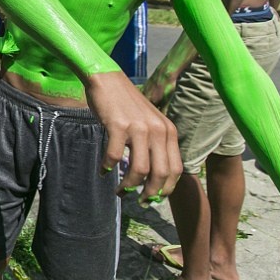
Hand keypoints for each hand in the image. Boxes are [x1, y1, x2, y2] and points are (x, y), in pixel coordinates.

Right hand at [84, 71, 181, 201]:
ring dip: (128, 185)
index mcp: (168, 131)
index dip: (165, 189)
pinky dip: (107, 167)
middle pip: (160, 174)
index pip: (176, 169)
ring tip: (119, 190)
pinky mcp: (118, 125)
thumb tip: (151, 179)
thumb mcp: (149, 123)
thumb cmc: (126, 104)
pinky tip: (103, 170)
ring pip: (139, 169)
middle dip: (149, 193)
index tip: (153, 198)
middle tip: (137, 200)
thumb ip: (154, 145)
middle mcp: (158, 130)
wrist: (107, 80)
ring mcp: (139, 127)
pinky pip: (114, 156)